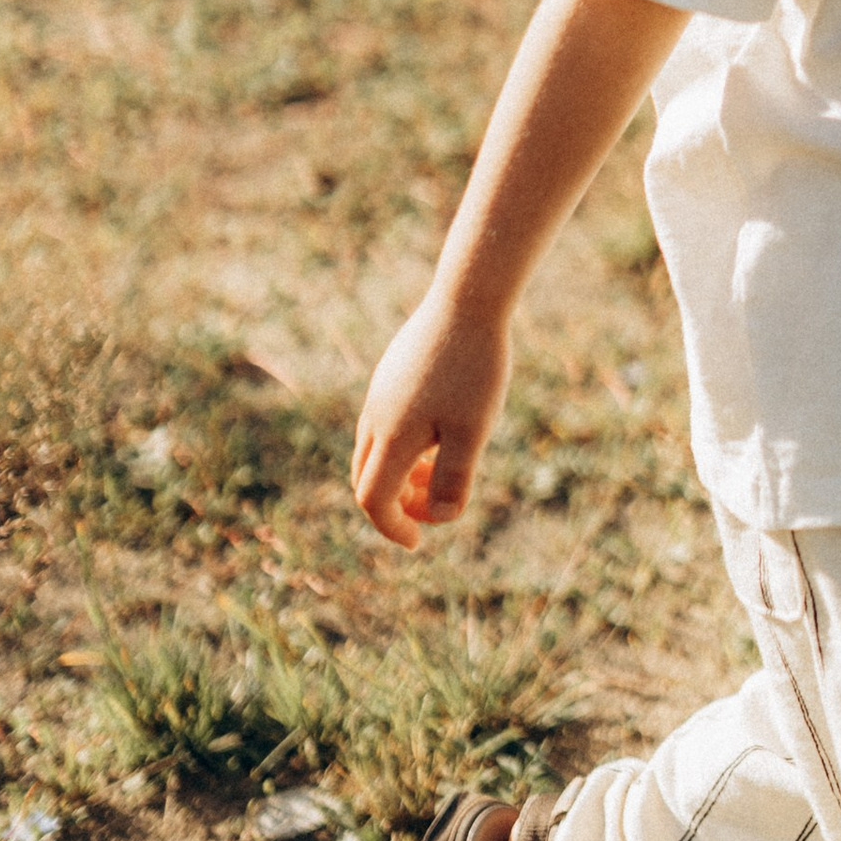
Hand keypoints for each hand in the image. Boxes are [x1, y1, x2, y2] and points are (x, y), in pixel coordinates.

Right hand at [351, 292, 511, 549]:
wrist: (468, 298)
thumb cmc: (475, 368)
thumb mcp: (474, 430)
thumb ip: (455, 478)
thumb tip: (439, 517)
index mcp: (391, 436)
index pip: (372, 500)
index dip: (392, 528)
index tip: (418, 541)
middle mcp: (376, 416)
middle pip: (366, 478)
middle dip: (392, 505)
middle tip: (432, 509)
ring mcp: (380, 392)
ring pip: (374, 450)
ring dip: (398, 474)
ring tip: (440, 471)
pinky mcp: (391, 373)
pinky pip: (384, 424)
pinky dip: (402, 446)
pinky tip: (441, 434)